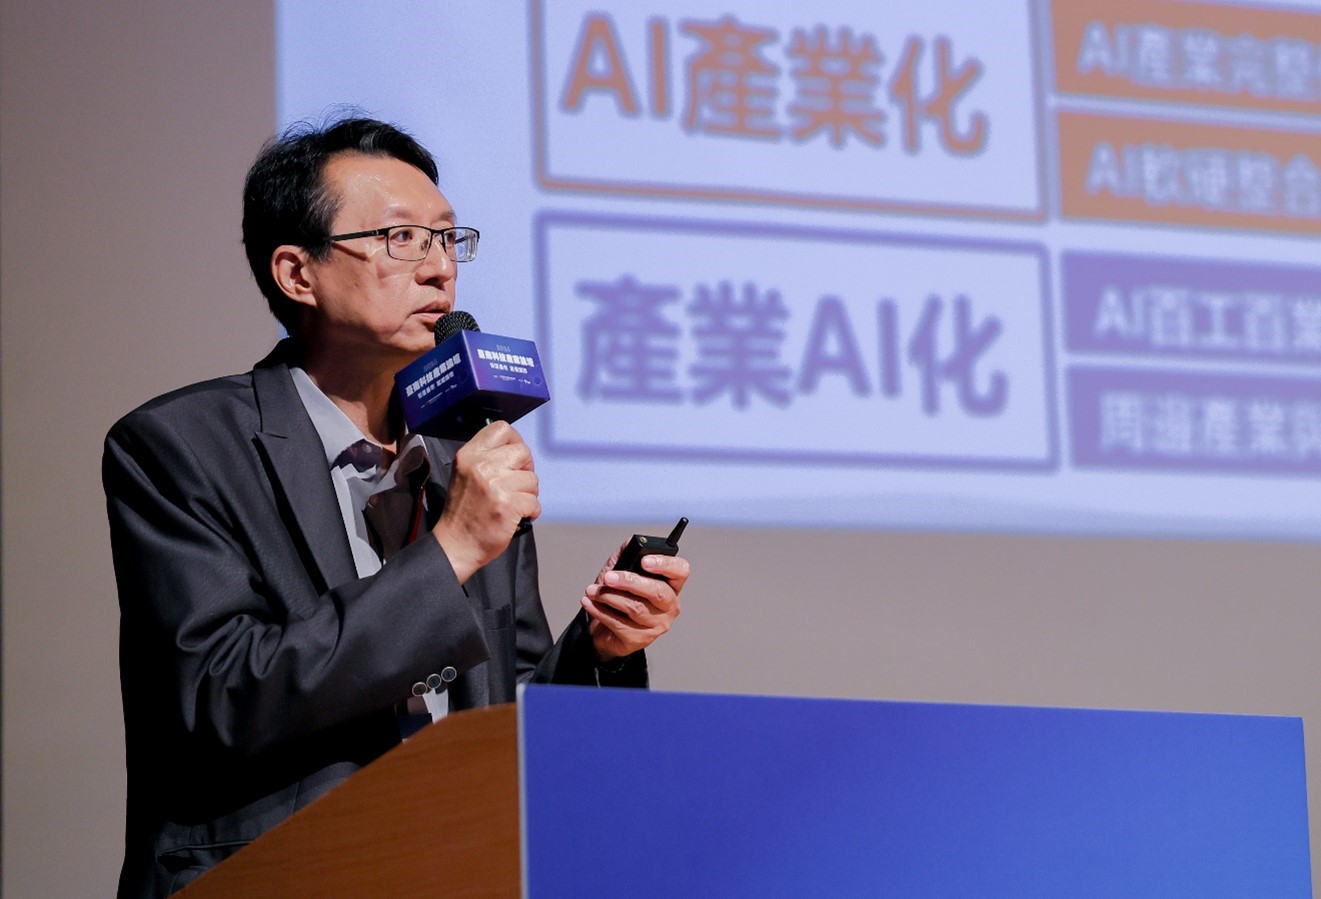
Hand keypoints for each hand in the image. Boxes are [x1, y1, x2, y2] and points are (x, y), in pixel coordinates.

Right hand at [432, 422, 538, 583]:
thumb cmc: (463, 513)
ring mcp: (494, 485)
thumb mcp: (465, 474)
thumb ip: (486, 459)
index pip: (502, 429)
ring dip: (529, 494)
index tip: (516, 459)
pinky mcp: (507, 505)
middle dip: (526, 469)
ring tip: (513, 504)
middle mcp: (480, 466)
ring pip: (532, 479)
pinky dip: (531, 511)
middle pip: (522, 452)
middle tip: (518, 485)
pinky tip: (518, 516)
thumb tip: (516, 451)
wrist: (455, 545)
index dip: (515, 442)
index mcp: (468, 455)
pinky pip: (534, 501)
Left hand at [581, 545, 687, 662]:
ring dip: (609, 596)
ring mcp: (657, 625)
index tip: (644, 561)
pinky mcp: (641, 640)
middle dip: (630, 581)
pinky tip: (589, 602)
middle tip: (609, 577)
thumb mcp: (620, 569)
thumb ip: (628, 554)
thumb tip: (633, 541)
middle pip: (657, 591)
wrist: (603, 628)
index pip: (681, 571)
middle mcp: (669, 606)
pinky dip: (600, 611)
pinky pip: (620, 624)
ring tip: (592, 590)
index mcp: (670, 585)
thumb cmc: (617, 595)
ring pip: (636, 608)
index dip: (665, 564)